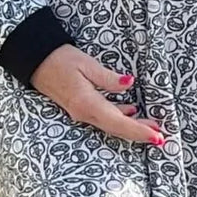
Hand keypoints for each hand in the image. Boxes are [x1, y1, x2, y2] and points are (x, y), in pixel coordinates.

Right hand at [30, 44, 164, 146]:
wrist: (35, 61)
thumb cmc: (60, 59)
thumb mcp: (86, 64)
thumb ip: (109, 78)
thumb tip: (129, 84)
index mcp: (87, 103)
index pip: (118, 122)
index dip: (139, 131)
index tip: (157, 137)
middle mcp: (84, 113)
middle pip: (117, 128)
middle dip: (139, 133)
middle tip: (161, 136)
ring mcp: (81, 112)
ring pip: (111, 124)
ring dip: (131, 126)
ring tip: (151, 125)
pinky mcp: (80, 107)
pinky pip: (103, 117)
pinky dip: (120, 117)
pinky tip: (130, 111)